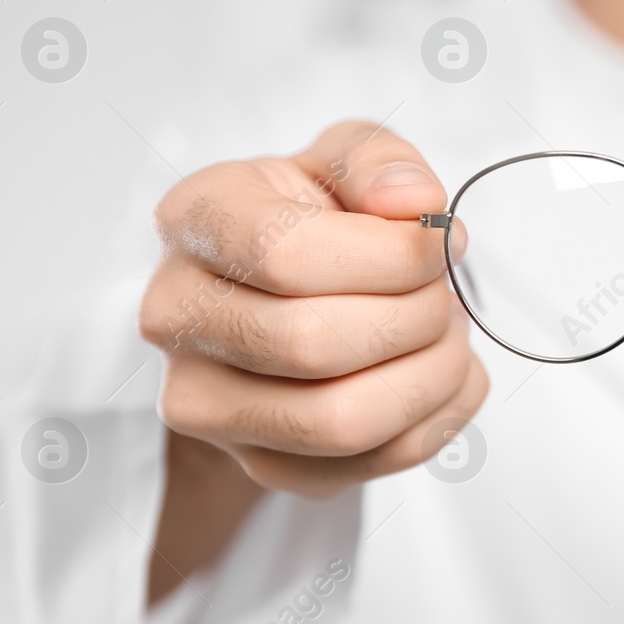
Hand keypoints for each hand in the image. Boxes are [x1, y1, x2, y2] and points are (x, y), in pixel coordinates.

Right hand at [140, 120, 487, 499]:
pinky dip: (435, 420)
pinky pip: (370, 464)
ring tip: (447, 333)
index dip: (392, 255)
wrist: (282, 297)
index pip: (286, 254)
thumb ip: (379, 160)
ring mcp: (208, 404)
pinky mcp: (261, 463)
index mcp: (194, 220)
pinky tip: (439, 373)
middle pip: (313, 344)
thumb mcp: (345, 159)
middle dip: (415, 316)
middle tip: (444, 291)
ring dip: (430, 375)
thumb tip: (414, 201)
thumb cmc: (315, 219)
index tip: (438, 242)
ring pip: (341, 422)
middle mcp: (176, 317)